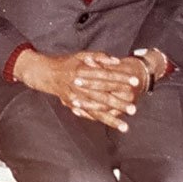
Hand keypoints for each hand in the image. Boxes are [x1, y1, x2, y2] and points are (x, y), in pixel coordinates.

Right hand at [14, 49, 143, 131]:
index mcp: (83, 70)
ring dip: (111, 120)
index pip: (106, 75)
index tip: (135, 82)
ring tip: (125, 126)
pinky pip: (88, 114)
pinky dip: (100, 120)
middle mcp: (79, 85)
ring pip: (96, 110)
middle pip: (103, 95)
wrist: (47, 73)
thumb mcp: (83, 55)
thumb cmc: (68, 63)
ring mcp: (75, 98)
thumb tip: (117, 62)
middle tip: (134, 109)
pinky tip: (111, 125)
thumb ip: (100, 57)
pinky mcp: (73, 105)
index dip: (121, 79)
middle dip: (119, 103)